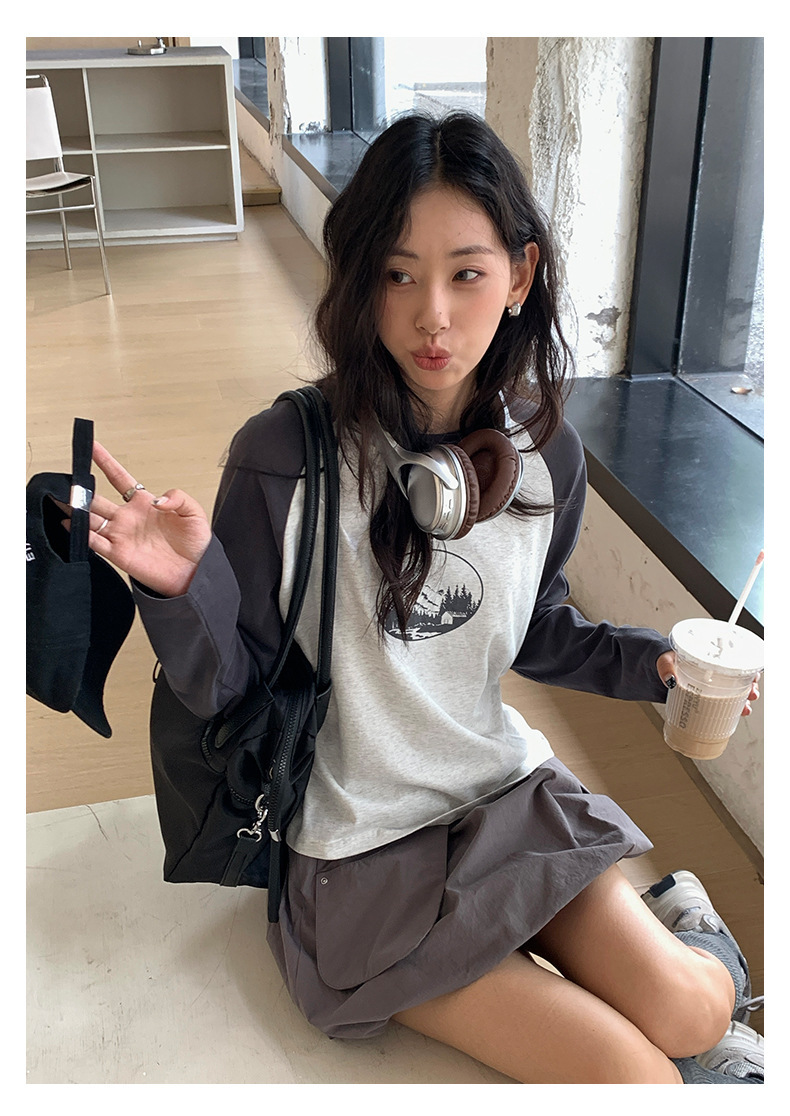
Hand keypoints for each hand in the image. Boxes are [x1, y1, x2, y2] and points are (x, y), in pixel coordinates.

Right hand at [71, 441, 212, 597]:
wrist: (195, 573)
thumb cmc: (196, 544)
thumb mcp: (194, 512)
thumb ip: (178, 498)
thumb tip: (158, 500)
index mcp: (144, 503)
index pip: (119, 477)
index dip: (105, 462)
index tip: (91, 447)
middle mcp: (128, 517)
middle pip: (97, 499)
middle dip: (81, 490)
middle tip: (69, 481)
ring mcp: (121, 535)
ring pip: (90, 519)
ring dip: (77, 511)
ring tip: (64, 501)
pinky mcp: (119, 554)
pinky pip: (94, 542)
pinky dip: (81, 535)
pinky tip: (71, 526)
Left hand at [656, 651, 759, 716]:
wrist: (656, 670)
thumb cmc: (666, 659)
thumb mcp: (665, 659)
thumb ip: (666, 666)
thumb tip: (670, 680)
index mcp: (710, 659)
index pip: (737, 662)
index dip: (749, 670)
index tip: (753, 677)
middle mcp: (716, 673)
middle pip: (742, 679)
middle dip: (751, 688)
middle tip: (751, 694)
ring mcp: (712, 686)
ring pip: (736, 694)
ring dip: (744, 701)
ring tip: (745, 708)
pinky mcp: (706, 698)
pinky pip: (724, 705)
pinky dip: (733, 710)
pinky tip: (737, 715)